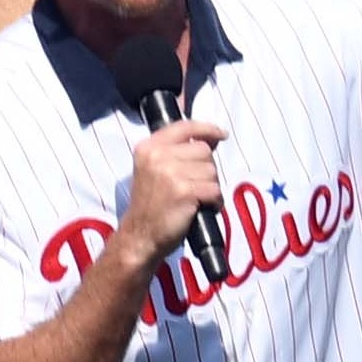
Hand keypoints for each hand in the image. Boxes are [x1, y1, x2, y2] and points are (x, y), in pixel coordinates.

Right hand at [117, 120, 227, 267]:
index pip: (184, 127)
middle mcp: (157, 156)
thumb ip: (176, 151)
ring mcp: (170, 173)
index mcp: (149, 147)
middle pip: (203, 150)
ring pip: (211, 170)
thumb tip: (211, 138)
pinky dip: (215, 201)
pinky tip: (203, 207)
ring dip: (210, 187)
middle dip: (206, 169)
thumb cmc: (151, 204)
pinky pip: (214, 189)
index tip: (221, 134)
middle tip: (195, 186)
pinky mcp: (184, 192)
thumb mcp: (153, 169)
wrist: (140, 235)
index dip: (207, 129)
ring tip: (195, 199)